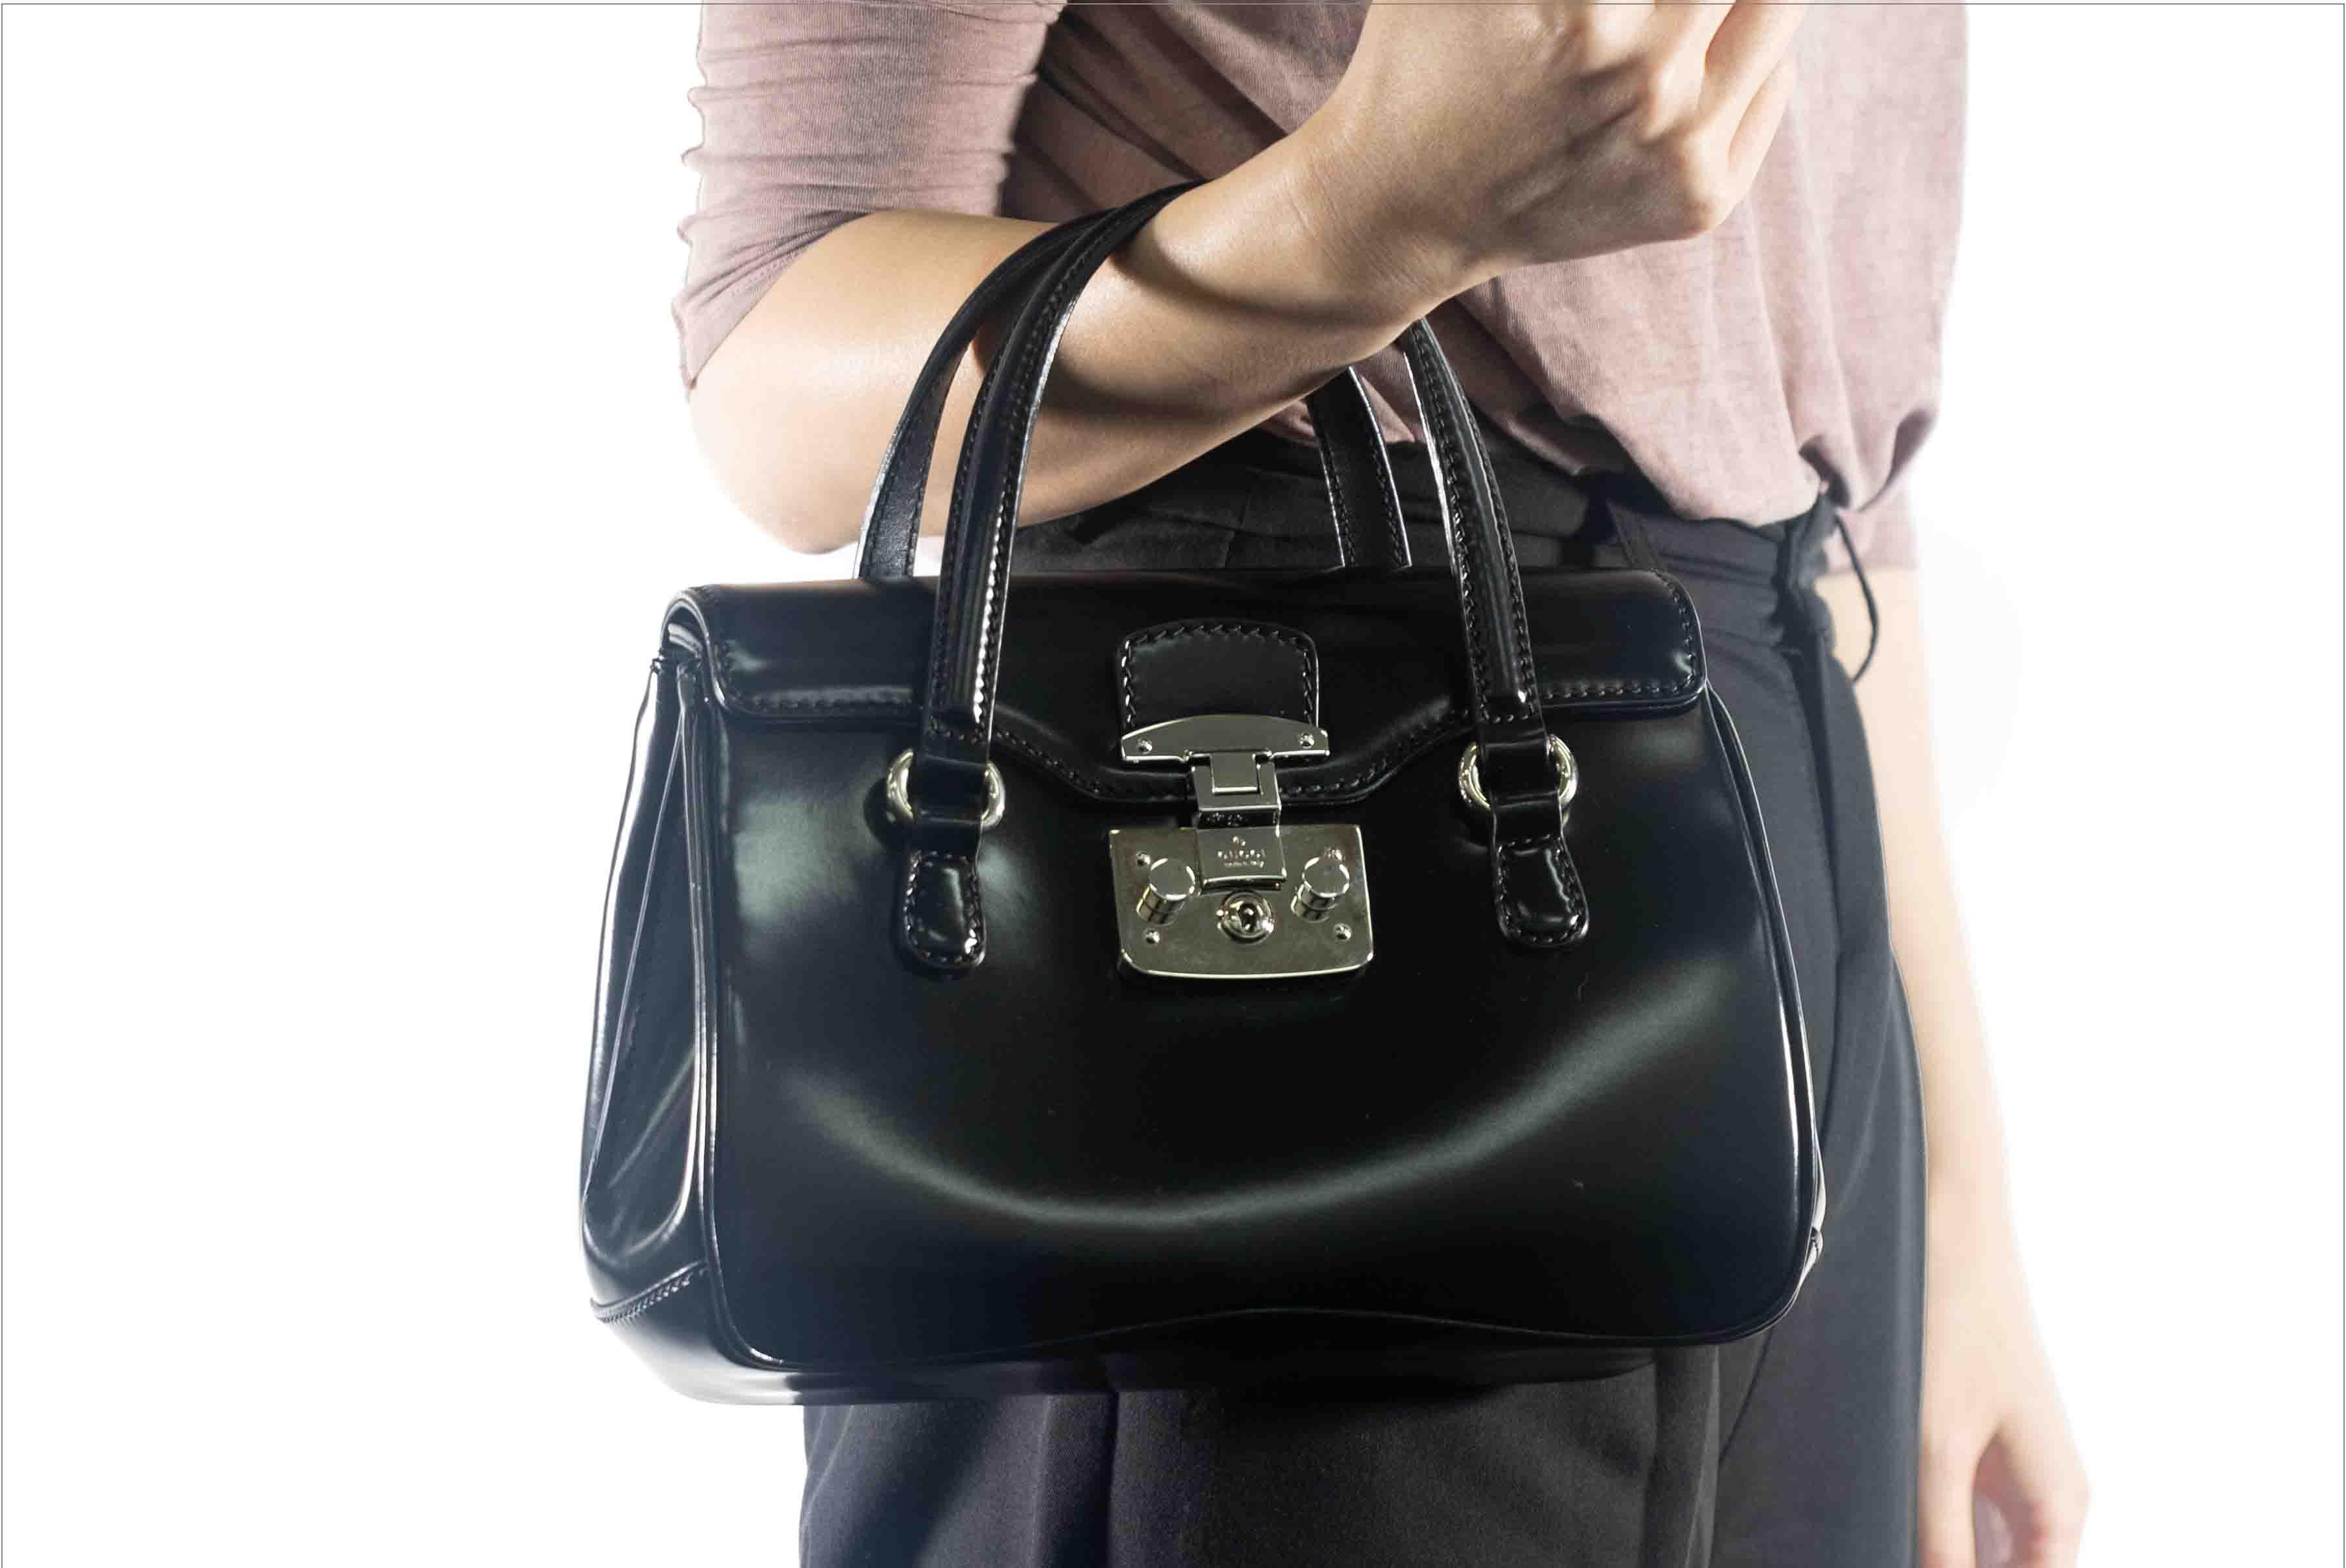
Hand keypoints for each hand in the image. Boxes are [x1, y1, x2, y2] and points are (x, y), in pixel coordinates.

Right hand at [1290, 0, 1807, 302]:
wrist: (1405, 209)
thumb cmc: (1425, 57)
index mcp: (1586, 11)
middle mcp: (1646, 80)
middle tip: (1656, 1)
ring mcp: (1681, 149)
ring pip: (1779, 7)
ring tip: (1681, 7)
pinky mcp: (1699, 201)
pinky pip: (1775, 83)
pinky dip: (1746, 49)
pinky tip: (1683, 53)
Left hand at [1919, 1189, 2090, 1566]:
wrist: (1955, 1232)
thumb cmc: (1956, 1324)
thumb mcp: (1933, 1445)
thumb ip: (1938, 1536)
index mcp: (2059, 1510)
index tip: (1925, 1563)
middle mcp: (2049, 1499)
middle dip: (1952, 1565)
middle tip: (1891, 1540)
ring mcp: (2016, 1472)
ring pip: (1983, 1550)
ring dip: (1938, 1549)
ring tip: (1885, 1530)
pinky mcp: (1982, 1447)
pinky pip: (1963, 1515)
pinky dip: (1929, 1527)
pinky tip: (1887, 1516)